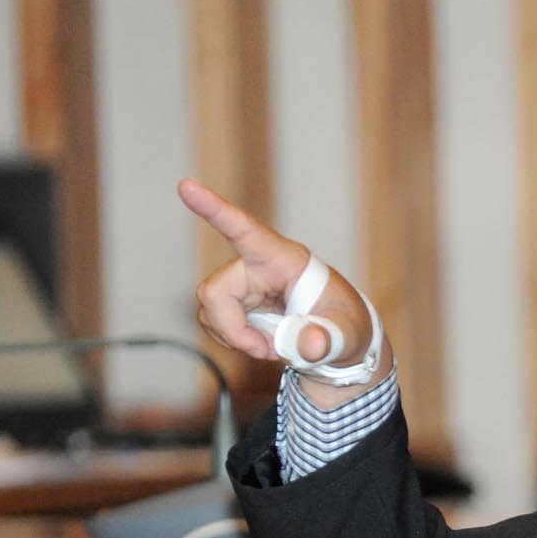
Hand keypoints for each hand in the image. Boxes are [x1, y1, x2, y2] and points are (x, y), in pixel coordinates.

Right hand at [178, 178, 390, 407]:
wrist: (341, 339)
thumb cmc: (347, 326)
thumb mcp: (349, 335)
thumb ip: (331, 339)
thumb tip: (309, 345)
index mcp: (285, 259)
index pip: (246, 231)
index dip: (216, 210)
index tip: (187, 186)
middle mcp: (257, 265)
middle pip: (215, 292)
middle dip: (233, 330)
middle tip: (268, 351)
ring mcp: (242, 283)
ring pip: (210, 309)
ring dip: (236, 338)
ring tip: (272, 347)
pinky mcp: (235, 301)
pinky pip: (213, 321)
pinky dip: (234, 340)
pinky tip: (262, 344)